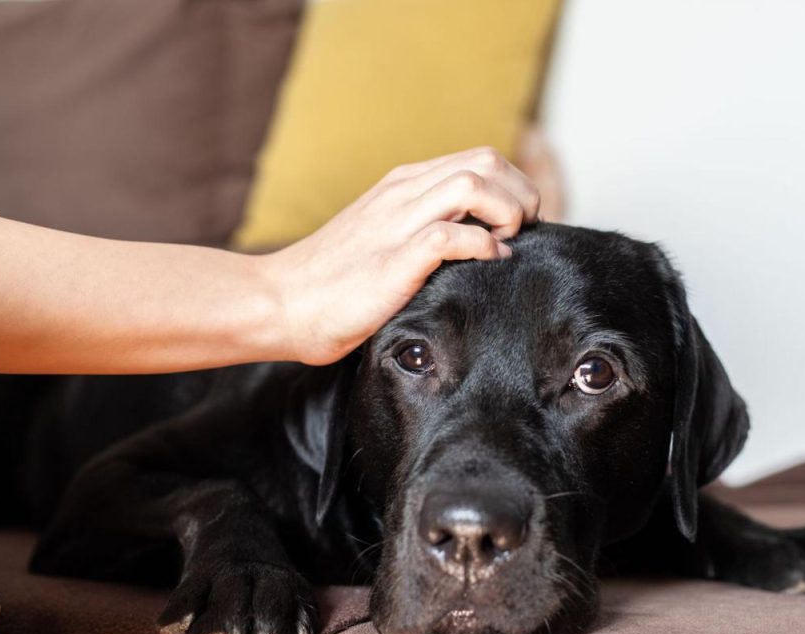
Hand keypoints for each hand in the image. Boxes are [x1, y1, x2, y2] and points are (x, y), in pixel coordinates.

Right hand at [263, 147, 540, 364]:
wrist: (278, 303)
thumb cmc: (332, 284)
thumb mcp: (383, 240)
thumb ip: (424, 229)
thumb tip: (481, 243)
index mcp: (402, 185)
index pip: (480, 159)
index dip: (515, 186)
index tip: (522, 224)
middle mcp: (402, 193)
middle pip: (486, 160)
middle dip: (521, 194)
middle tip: (525, 232)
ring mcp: (395, 223)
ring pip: (473, 184)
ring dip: (507, 212)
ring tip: (508, 244)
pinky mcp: (391, 260)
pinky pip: (450, 236)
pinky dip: (481, 247)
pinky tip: (485, 265)